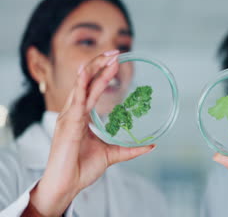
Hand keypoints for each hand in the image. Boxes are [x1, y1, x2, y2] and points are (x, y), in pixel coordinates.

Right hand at [28, 50, 154, 216]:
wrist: (66, 185)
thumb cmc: (82, 168)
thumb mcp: (112, 154)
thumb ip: (131, 149)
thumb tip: (152, 145)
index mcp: (80, 116)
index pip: (91, 87)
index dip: (102, 73)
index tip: (116, 60)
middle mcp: (72, 112)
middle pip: (85, 81)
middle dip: (100, 64)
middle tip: (116, 52)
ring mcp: (68, 117)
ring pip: (82, 86)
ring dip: (96, 69)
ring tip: (109, 58)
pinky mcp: (68, 125)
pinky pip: (76, 101)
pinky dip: (83, 85)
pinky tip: (88, 72)